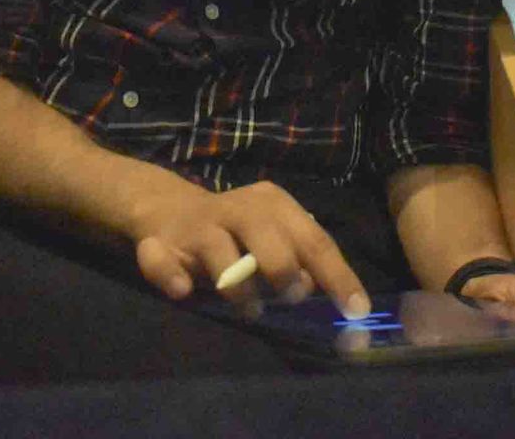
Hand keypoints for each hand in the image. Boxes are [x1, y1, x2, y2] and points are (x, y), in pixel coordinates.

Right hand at [128, 178, 369, 317]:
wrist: (167, 207)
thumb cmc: (237, 231)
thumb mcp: (273, 236)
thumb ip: (299, 260)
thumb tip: (322, 292)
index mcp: (274, 204)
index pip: (314, 240)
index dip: (337, 276)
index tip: (355, 310)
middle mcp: (238, 207)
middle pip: (267, 236)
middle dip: (283, 270)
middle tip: (290, 297)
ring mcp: (198, 224)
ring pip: (218, 250)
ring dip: (236, 286)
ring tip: (248, 307)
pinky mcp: (159, 240)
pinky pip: (161, 261)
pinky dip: (172, 276)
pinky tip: (183, 290)